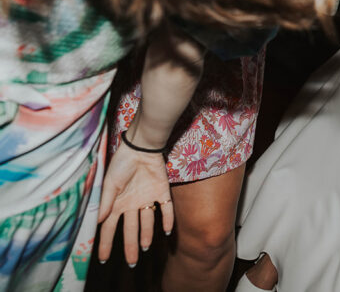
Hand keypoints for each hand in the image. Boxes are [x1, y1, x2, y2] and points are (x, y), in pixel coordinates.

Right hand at [97, 141, 172, 265]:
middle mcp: (132, 204)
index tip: (103, 259)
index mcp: (117, 204)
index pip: (109, 228)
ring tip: (145, 249)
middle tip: (132, 263)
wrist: (141, 147)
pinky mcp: (162, 191)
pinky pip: (167, 208)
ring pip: (148, 222)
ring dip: (147, 235)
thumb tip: (99, 222)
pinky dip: (168, 220)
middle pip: (130, 229)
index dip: (105, 243)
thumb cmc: (121, 164)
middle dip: (130, 246)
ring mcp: (147, 198)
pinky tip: (167, 232)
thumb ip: (105, 203)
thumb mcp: (109, 184)